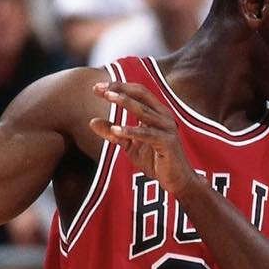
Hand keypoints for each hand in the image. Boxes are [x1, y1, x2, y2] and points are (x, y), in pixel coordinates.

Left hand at [90, 81, 196, 196]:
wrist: (177, 181)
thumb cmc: (156, 161)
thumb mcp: (130, 146)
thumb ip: (113, 133)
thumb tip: (92, 122)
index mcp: (156, 112)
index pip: (136, 92)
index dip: (118, 87)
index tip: (97, 87)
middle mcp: (163, 116)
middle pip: (141, 94)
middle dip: (120, 89)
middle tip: (101, 88)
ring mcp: (167, 128)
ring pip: (144, 111)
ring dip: (125, 102)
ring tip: (108, 97)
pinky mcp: (168, 143)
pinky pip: (147, 135)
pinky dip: (131, 131)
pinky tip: (116, 130)